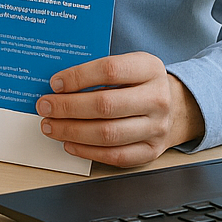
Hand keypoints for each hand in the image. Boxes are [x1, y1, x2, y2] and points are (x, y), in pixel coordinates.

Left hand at [35, 52, 204, 166]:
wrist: (177, 106)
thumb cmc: (141, 83)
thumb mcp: (129, 65)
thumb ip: (99, 71)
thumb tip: (57, 84)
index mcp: (149, 69)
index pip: (109, 71)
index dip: (78, 77)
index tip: (55, 83)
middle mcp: (157, 99)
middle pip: (105, 106)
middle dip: (67, 107)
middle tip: (44, 106)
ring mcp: (156, 128)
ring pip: (108, 134)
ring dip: (72, 131)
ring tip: (51, 126)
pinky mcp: (151, 151)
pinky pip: (115, 155)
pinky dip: (88, 151)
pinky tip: (69, 143)